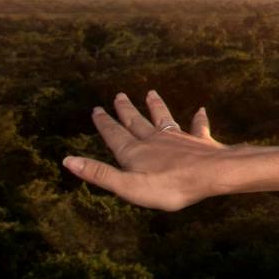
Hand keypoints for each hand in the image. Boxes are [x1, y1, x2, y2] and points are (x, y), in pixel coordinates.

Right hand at [63, 89, 229, 210]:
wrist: (211, 175)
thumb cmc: (168, 186)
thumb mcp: (127, 186)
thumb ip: (99, 173)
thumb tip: (68, 160)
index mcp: (134, 152)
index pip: (114, 134)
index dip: (104, 123)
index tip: (97, 109)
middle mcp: (154, 140)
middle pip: (136, 122)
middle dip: (126, 110)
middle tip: (119, 95)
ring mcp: (178, 138)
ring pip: (163, 118)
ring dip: (156, 106)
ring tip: (150, 93)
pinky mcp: (199, 142)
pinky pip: (198, 127)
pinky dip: (198, 119)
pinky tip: (201, 110)